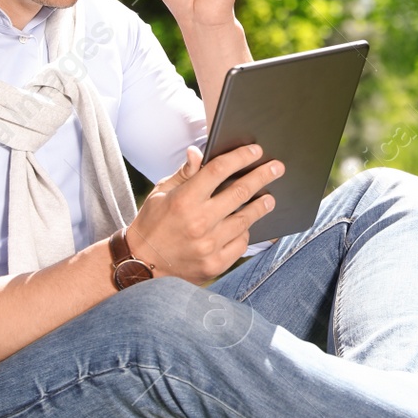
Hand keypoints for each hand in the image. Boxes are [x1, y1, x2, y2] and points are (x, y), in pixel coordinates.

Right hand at [124, 144, 282, 284]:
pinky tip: (247, 226)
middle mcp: (198, 222)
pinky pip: (240, 244)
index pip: (219, 170)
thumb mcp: (161, 193)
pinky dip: (245, 233)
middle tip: (277, 168)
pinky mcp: (214, 264)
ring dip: (261, 206)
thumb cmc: (152, 224)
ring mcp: (208, 245)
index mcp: (184, 200)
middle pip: (240, 192)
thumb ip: (184, 174)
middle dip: (263, 176)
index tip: (256, 151)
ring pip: (246, 219)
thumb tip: (197, 152)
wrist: (140, 266)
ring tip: (269, 198)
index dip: (240, 157)